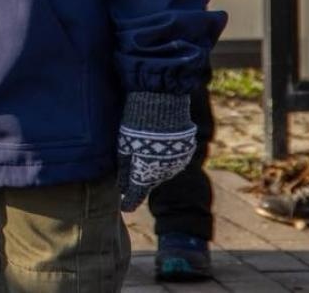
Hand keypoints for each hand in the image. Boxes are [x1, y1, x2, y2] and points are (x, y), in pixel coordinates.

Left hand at [115, 91, 195, 211]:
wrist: (161, 100)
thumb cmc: (135, 122)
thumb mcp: (123, 146)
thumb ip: (123, 169)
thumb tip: (121, 186)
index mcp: (146, 173)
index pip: (136, 195)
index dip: (129, 202)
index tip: (124, 208)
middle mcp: (164, 173)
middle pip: (149, 181)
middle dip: (140, 179)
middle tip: (130, 175)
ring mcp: (177, 162)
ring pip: (161, 171)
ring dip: (153, 167)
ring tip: (144, 154)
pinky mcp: (186, 151)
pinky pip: (173, 160)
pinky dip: (164, 156)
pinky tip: (156, 145)